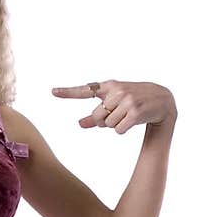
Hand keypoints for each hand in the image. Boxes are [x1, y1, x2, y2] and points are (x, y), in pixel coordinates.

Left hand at [51, 80, 176, 133]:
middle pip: (97, 117)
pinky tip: (135, 121)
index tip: (52, 92)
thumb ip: (96, 115)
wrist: (163, 100)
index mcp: (110, 86)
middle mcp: (117, 90)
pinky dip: (124, 130)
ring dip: (116, 126)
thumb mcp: (116, 105)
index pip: (85, 90)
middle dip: (105, 122)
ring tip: (130, 115)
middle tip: (120, 115)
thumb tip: (78, 124)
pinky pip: (118, 131)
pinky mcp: (135, 111)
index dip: (68, 92)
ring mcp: (127, 100)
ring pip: (107, 125)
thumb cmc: (135, 103)